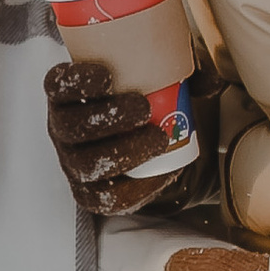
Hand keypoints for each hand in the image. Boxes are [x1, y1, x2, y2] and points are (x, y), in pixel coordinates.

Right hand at [46, 56, 212, 218]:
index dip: (76, 81)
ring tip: (158, 139)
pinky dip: (138, 187)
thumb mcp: (165, 76)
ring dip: (122, 151)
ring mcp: (74, 162)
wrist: (147, 141)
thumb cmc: (147, 97)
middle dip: (106, 117)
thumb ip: (187, 72)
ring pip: (86, 164)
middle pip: (70, 126)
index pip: (58, 85)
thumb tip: (211, 84)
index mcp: (69, 93)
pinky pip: (108, 198)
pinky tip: (164, 172)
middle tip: (144, 108)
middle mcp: (63, 128)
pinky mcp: (91, 193)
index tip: (106, 76)